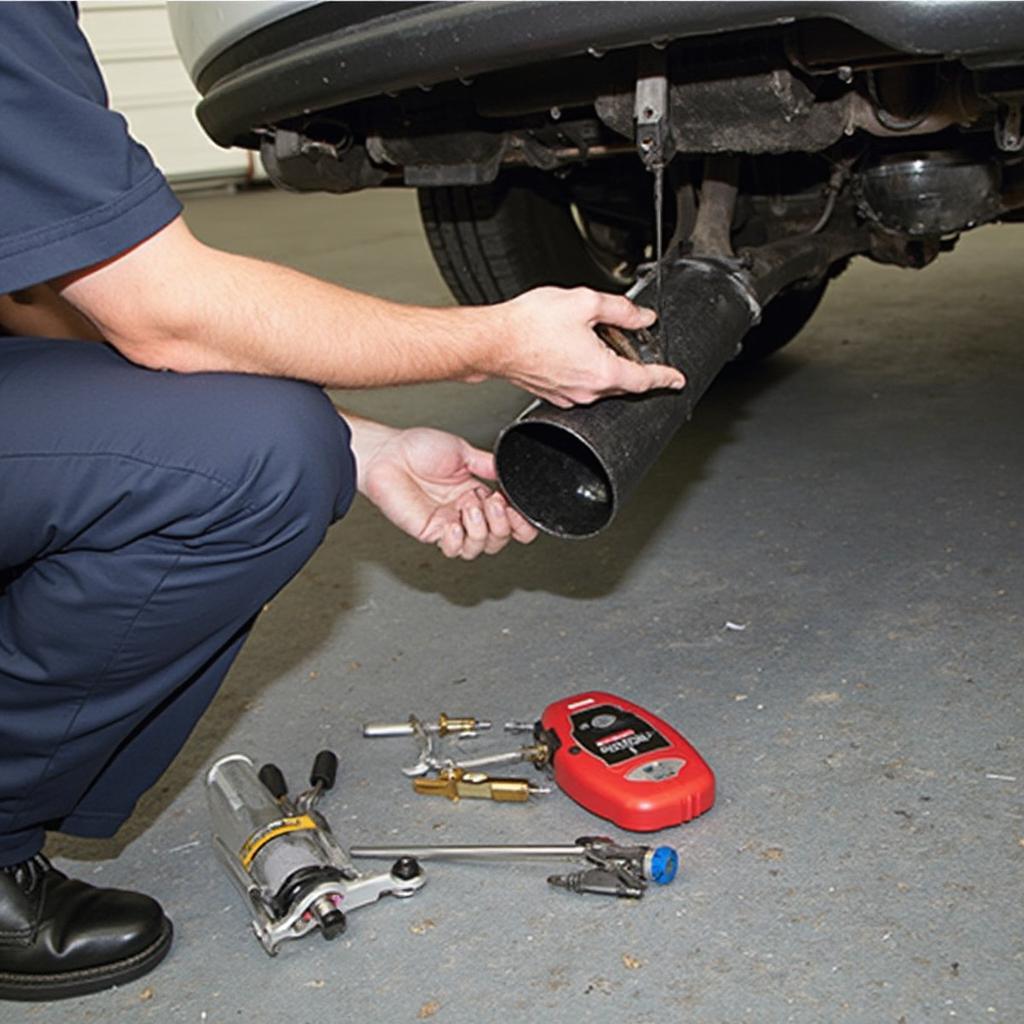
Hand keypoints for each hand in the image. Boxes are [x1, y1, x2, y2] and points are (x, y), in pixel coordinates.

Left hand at [344, 414, 538, 558]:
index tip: (520, 514)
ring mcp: (449, 524)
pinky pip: (452, 549)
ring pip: (478, 548)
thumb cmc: (416, 448)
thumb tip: (510, 472)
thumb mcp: (462, 451)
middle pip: (498, 538)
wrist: (388, 454)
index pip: (508, 519)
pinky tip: (454, 523)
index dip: (519, 522)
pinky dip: (458, 540)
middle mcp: (465, 512)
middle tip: (493, 504)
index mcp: (477, 493)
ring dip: (481, 531)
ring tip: (470, 509)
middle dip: (502, 525)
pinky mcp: (431, 532)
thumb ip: (487, 464)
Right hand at [491, 286, 685, 407]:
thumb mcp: (585, 303)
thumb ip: (622, 310)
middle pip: (624, 383)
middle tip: (627, 339)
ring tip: (594, 339)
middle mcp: (587, 391)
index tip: (677, 379)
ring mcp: (568, 395)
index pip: (645, 380)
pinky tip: (574, 349)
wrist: (494, 341)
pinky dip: (586, 370)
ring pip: (601, 384)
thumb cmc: (530, 325)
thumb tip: (642, 318)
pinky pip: (580, 385)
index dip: (665, 377)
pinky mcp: (552, 394)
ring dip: (607, 365)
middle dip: (632, 363)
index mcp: (602, 372)